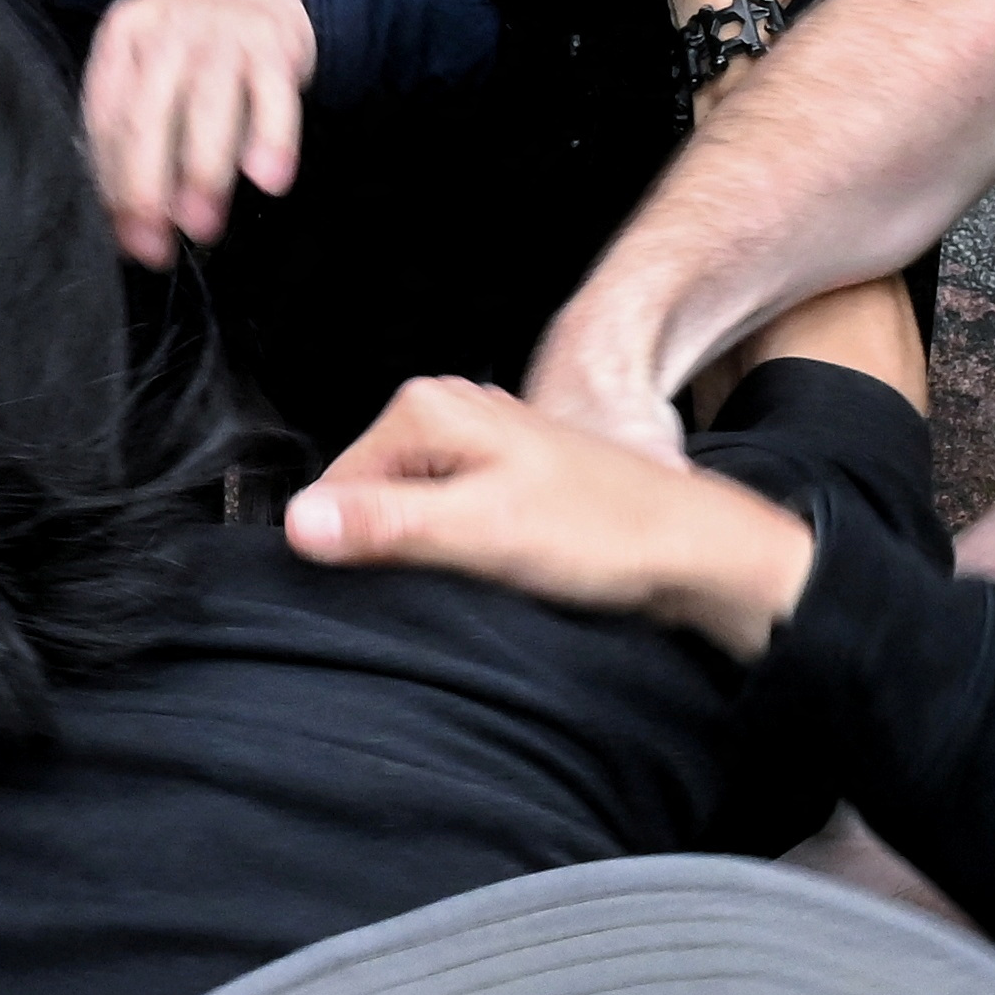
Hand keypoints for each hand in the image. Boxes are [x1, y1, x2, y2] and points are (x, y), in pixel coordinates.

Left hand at [82, 0, 317, 266]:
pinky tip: (268, 180)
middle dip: (147, 188)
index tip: (126, 240)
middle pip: (146, 116)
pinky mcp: (275, 40)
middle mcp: (167, 29)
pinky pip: (272, 95)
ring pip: (206, 107)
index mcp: (122, 37)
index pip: (105, 119)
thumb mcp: (154, 68)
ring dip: (203, 173)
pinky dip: (272, 139)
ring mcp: (222, 31)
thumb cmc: (200, 42)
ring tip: (203, 227)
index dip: (112, 185)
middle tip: (156, 247)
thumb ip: (136, 131)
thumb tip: (127, 225)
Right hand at [284, 375, 815, 654]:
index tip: (388, 586)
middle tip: (448, 581)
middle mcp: (449, 409)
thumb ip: (388, 526)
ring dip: (427, 554)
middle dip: (390, 549)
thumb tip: (299, 523)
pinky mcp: (502, 477)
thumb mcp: (482, 534)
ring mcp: (477, 441)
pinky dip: (458, 551)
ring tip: (479, 574)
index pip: (333, 489)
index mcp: (429, 407)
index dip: (348, 549)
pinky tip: (495, 570)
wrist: (694, 550)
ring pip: (408, 512)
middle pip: (368, 497)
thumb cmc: (605, 534)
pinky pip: (445, 518)